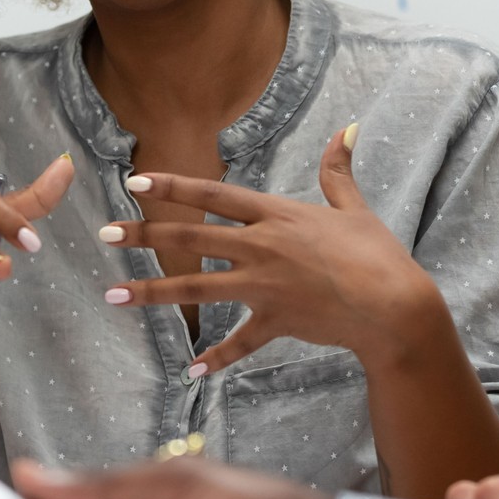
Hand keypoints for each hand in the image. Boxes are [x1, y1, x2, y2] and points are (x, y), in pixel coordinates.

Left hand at [100, 126, 442, 374]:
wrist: (395, 306)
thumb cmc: (378, 254)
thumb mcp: (354, 208)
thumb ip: (338, 171)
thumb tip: (347, 129)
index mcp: (277, 215)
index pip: (214, 195)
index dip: (174, 187)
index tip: (135, 181)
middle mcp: (262, 247)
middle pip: (192, 238)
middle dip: (144, 235)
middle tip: (104, 233)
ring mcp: (264, 287)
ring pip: (196, 289)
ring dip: (152, 292)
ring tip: (114, 294)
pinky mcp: (275, 322)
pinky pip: (239, 343)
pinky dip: (217, 357)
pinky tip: (192, 370)